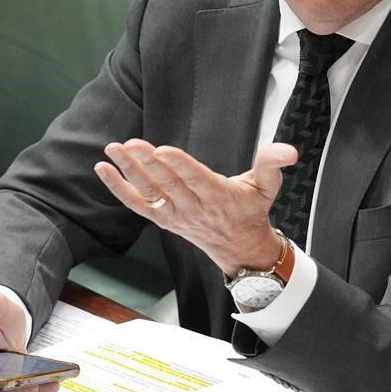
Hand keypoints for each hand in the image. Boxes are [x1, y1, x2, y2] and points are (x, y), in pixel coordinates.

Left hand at [94, 140, 292, 274]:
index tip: (162, 150)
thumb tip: (286, 150)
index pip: (195, 179)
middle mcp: (194, 208)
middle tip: (129, 144)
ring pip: (149, 193)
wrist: (239, 248)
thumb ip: (272, 164)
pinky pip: (137, 204)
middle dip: (147, 163)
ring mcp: (175, 215)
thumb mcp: (267, 187)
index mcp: (219, 196)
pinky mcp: (163, 218)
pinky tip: (104, 169)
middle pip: (167, 184)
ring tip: (112, 150)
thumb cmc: (251, 211)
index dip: (179, 165)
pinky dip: (119, 188)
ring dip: (128, 171)